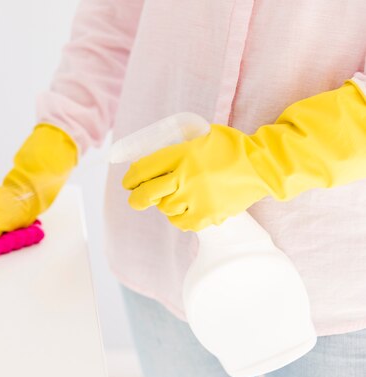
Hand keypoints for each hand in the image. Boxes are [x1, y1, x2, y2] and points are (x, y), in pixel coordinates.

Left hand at [122, 80, 365, 230]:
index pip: (143, 169)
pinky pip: (180, 222)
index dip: (131, 178)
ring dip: (165, 204)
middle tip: (135, 198)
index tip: (128, 182)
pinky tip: (184, 209)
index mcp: (182, 154)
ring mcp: (195, 199)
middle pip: (146, 194)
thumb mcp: (202, 137)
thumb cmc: (233, 148)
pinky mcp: (207, 216)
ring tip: (175, 197)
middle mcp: (185, 177)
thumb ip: (179, 149)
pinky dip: (179, 217)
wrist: (264, 166)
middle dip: (136, 198)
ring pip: (164, 208)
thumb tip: (154, 161)